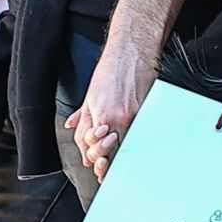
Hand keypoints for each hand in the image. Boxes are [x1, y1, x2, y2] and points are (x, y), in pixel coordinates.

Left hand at [63, 33, 156, 181]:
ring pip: (129, 146)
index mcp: (101, 117)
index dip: (96, 162)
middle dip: (109, 163)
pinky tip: (137, 146)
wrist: (131, 52)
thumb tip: (73, 131)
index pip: (96, 150)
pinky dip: (138, 142)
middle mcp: (118, 120)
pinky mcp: (148, 112)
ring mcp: (136, 116)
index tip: (99, 168)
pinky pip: (142, 134)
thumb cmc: (111, 71)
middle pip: (113, 153)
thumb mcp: (89, 97)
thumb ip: (82, 119)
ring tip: (122, 161)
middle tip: (107, 168)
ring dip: (123, 155)